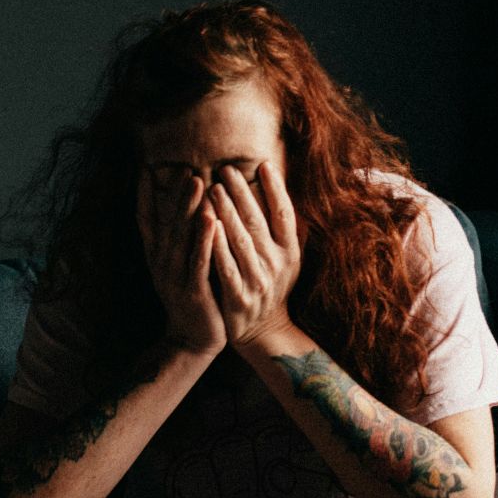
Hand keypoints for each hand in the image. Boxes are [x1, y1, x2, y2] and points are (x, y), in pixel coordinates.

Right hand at [137, 169, 224, 354]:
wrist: (193, 339)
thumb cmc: (194, 297)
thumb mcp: (181, 266)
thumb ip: (181, 239)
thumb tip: (186, 207)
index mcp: (157, 256)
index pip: (145, 219)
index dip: (143, 194)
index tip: (144, 168)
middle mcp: (161, 262)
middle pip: (166, 221)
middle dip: (175, 192)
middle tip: (184, 167)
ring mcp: (174, 276)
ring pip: (180, 236)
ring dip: (187, 208)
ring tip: (196, 182)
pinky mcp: (192, 290)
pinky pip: (197, 260)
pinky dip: (202, 238)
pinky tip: (210, 219)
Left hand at [207, 161, 302, 348]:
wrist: (264, 332)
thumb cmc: (272, 288)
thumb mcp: (288, 262)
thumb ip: (288, 232)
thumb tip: (285, 194)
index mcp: (290, 252)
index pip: (285, 214)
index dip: (276, 189)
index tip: (264, 164)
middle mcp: (277, 265)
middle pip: (259, 222)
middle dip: (242, 193)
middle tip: (226, 169)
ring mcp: (258, 281)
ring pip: (241, 240)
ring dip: (227, 213)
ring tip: (214, 188)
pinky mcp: (238, 297)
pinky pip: (226, 266)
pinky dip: (217, 246)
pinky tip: (206, 226)